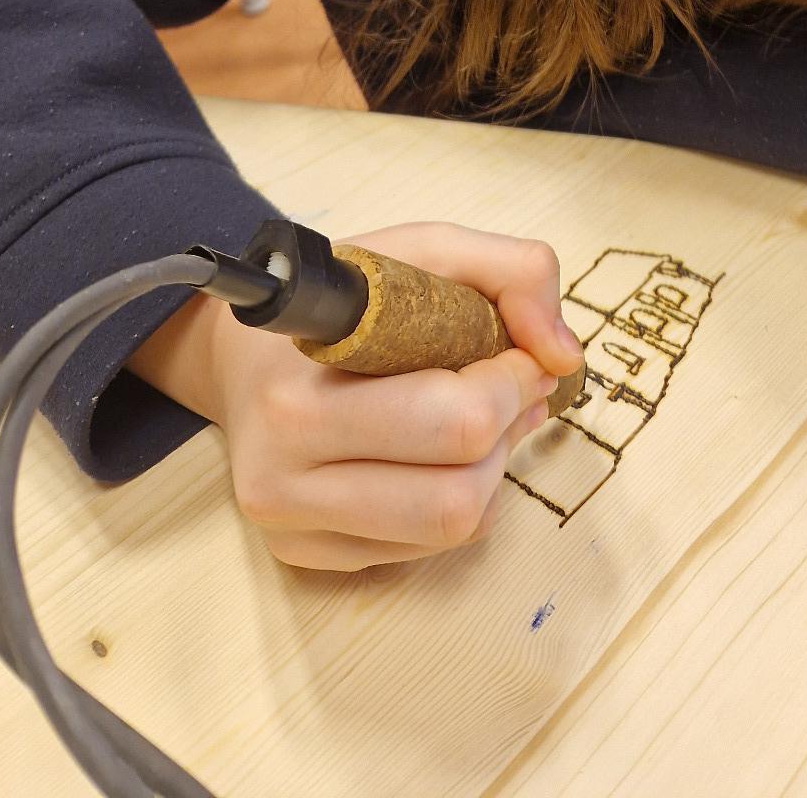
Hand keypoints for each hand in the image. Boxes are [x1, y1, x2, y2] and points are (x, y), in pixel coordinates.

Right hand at [203, 221, 583, 570]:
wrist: (243, 353)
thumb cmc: (343, 300)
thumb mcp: (423, 249)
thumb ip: (511, 271)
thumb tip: (562, 355)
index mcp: (300, 396)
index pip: (450, 419)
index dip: (510, 380)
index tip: (521, 349)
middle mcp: (282, 476)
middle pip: (457, 491)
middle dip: (509, 428)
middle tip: (515, 383)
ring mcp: (292, 527)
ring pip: (450, 528)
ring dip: (494, 469)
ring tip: (487, 416)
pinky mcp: (308, 556)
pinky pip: (427, 549)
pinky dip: (464, 498)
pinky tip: (448, 451)